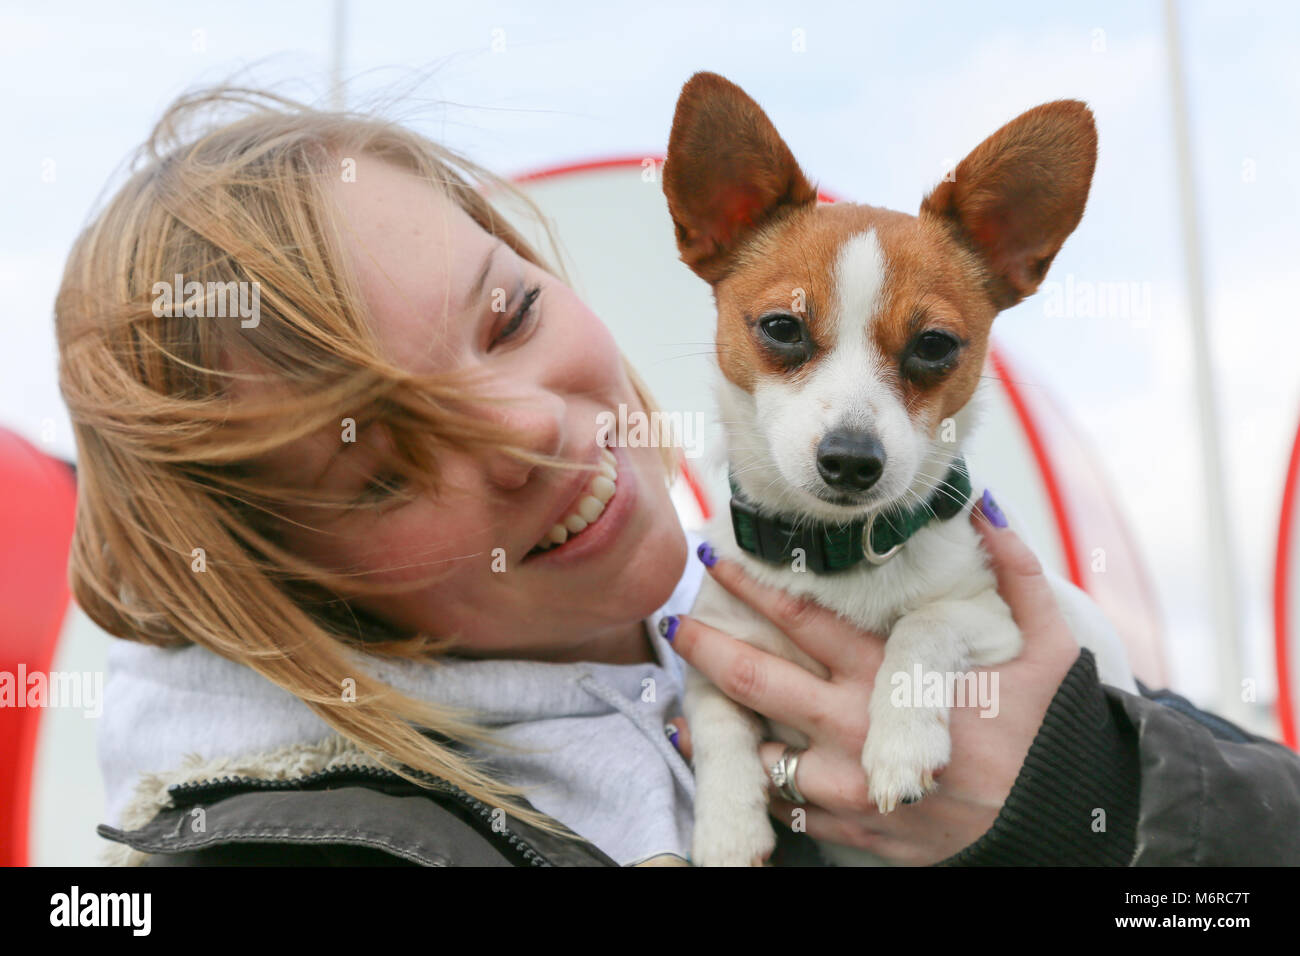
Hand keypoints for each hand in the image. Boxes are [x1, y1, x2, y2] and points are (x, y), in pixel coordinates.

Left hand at [667, 494, 1081, 864]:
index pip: (802, 621)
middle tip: (674, 621)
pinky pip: (784, 805)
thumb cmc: (1050, 732)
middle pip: (755, 682)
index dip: (751, 587)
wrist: (1063, 829)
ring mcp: (847, 787)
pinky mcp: (850, 830)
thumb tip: (984, 504)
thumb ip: (1016, 570)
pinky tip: (737, 762)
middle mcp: (855, 730)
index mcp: (890, 678)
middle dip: (706, 647)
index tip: (716, 558)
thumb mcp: (1049, 644)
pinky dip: (757, 780)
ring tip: (687, 706)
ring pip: (758, 751)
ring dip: (721, 726)